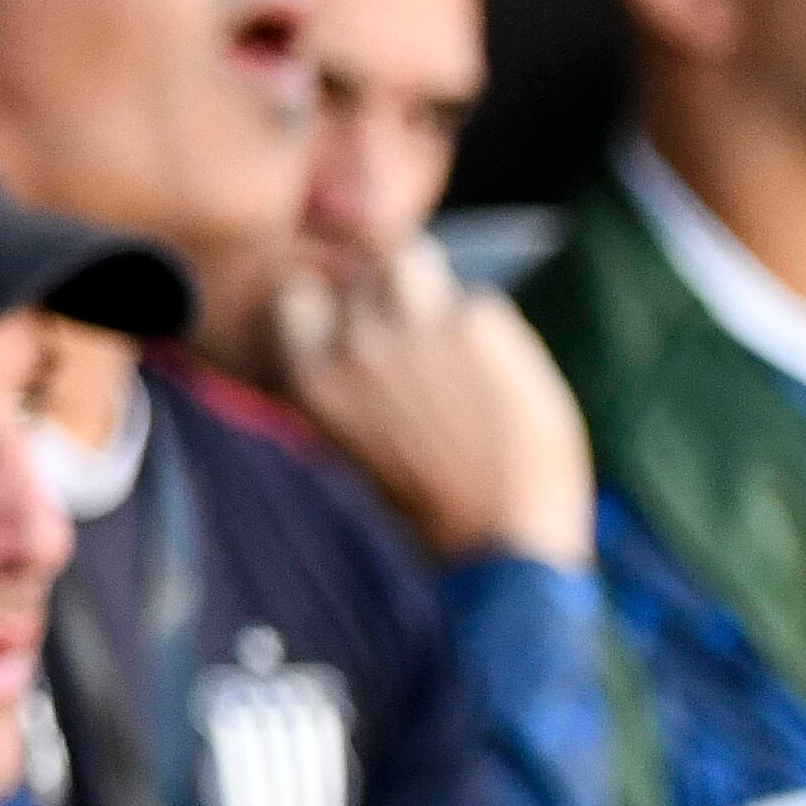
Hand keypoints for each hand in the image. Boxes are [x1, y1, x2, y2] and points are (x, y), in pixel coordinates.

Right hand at [270, 239, 596, 570]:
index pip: (299, 296)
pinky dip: (496, 336)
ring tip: (460, 336)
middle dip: (388, 290)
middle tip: (424, 331)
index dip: (332, 305)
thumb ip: (349, 380)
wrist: (506, 547)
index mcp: (312, 379)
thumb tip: (355, 327)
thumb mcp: (355, 444)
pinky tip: (504, 384)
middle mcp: (354, 344)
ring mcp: (415, 329)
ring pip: (415, 258)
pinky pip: (484, 304)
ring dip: (434, 286)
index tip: (358, 325)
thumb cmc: (432, 507)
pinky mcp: (478, 328)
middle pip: (360, 271)